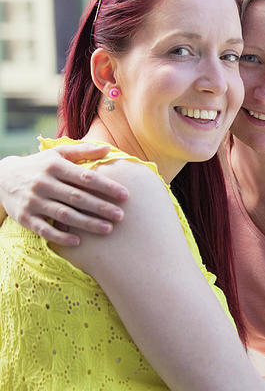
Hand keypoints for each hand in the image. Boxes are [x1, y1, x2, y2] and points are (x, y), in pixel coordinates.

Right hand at [0, 144, 128, 244]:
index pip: (85, 177)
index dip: (106, 187)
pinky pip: (44, 229)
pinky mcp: (25, 217)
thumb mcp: (58, 154)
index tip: (125, 195)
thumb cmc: (40, 165)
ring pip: (64, 214)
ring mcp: (33, 201)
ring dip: (87, 223)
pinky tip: (78, 242)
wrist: (2, 177)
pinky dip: (60, 236)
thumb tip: (109, 149)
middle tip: (121, 216)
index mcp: (55, 167)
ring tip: (108, 229)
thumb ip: (83, 151)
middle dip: (100, 207)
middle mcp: (43, 183)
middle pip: (77, 197)